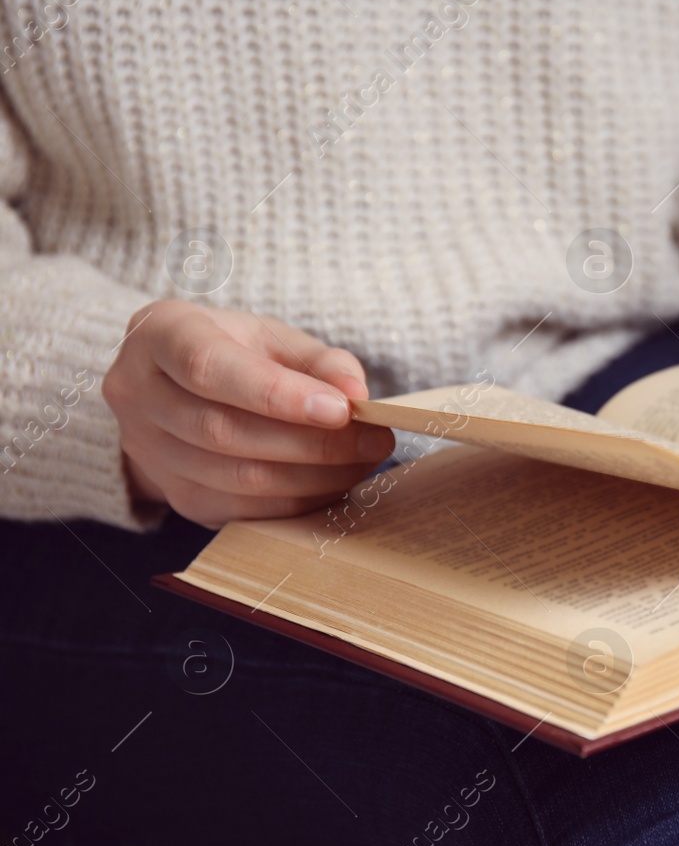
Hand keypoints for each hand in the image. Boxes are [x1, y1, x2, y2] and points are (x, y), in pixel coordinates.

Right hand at [104, 299, 394, 527]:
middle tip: (374, 439)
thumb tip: (356, 393)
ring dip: (315, 476)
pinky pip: (245, 510)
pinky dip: (300, 500)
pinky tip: (337, 482)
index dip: (276, 394)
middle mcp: (137, 394)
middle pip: (223, 431)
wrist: (178, 388)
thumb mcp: (273, 337)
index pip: (207, 368)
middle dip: (312, 442)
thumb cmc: (235, 352)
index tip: (340, 409)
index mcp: (158, 335)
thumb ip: (319, 360)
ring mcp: (149, 452)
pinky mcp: (177, 497)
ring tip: (364, 460)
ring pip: (236, 478)